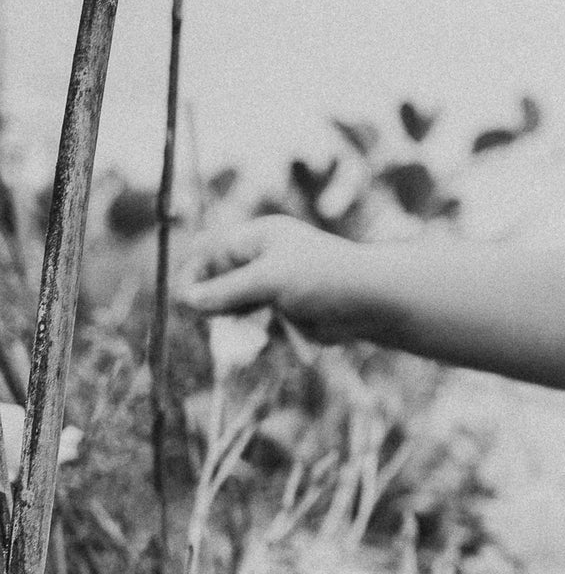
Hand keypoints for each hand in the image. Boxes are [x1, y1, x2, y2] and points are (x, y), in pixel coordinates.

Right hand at [180, 216, 372, 341]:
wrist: (372, 302)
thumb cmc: (324, 278)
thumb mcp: (269, 280)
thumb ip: (227, 291)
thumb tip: (187, 300)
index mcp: (257, 238)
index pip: (210, 251)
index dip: (193, 274)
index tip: (184, 300)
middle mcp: (263, 260)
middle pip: (218, 281)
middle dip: (214, 303)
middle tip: (217, 319)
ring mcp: (274, 287)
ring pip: (236, 308)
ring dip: (238, 322)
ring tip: (257, 325)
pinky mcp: (286, 312)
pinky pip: (259, 325)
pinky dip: (261, 333)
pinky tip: (277, 334)